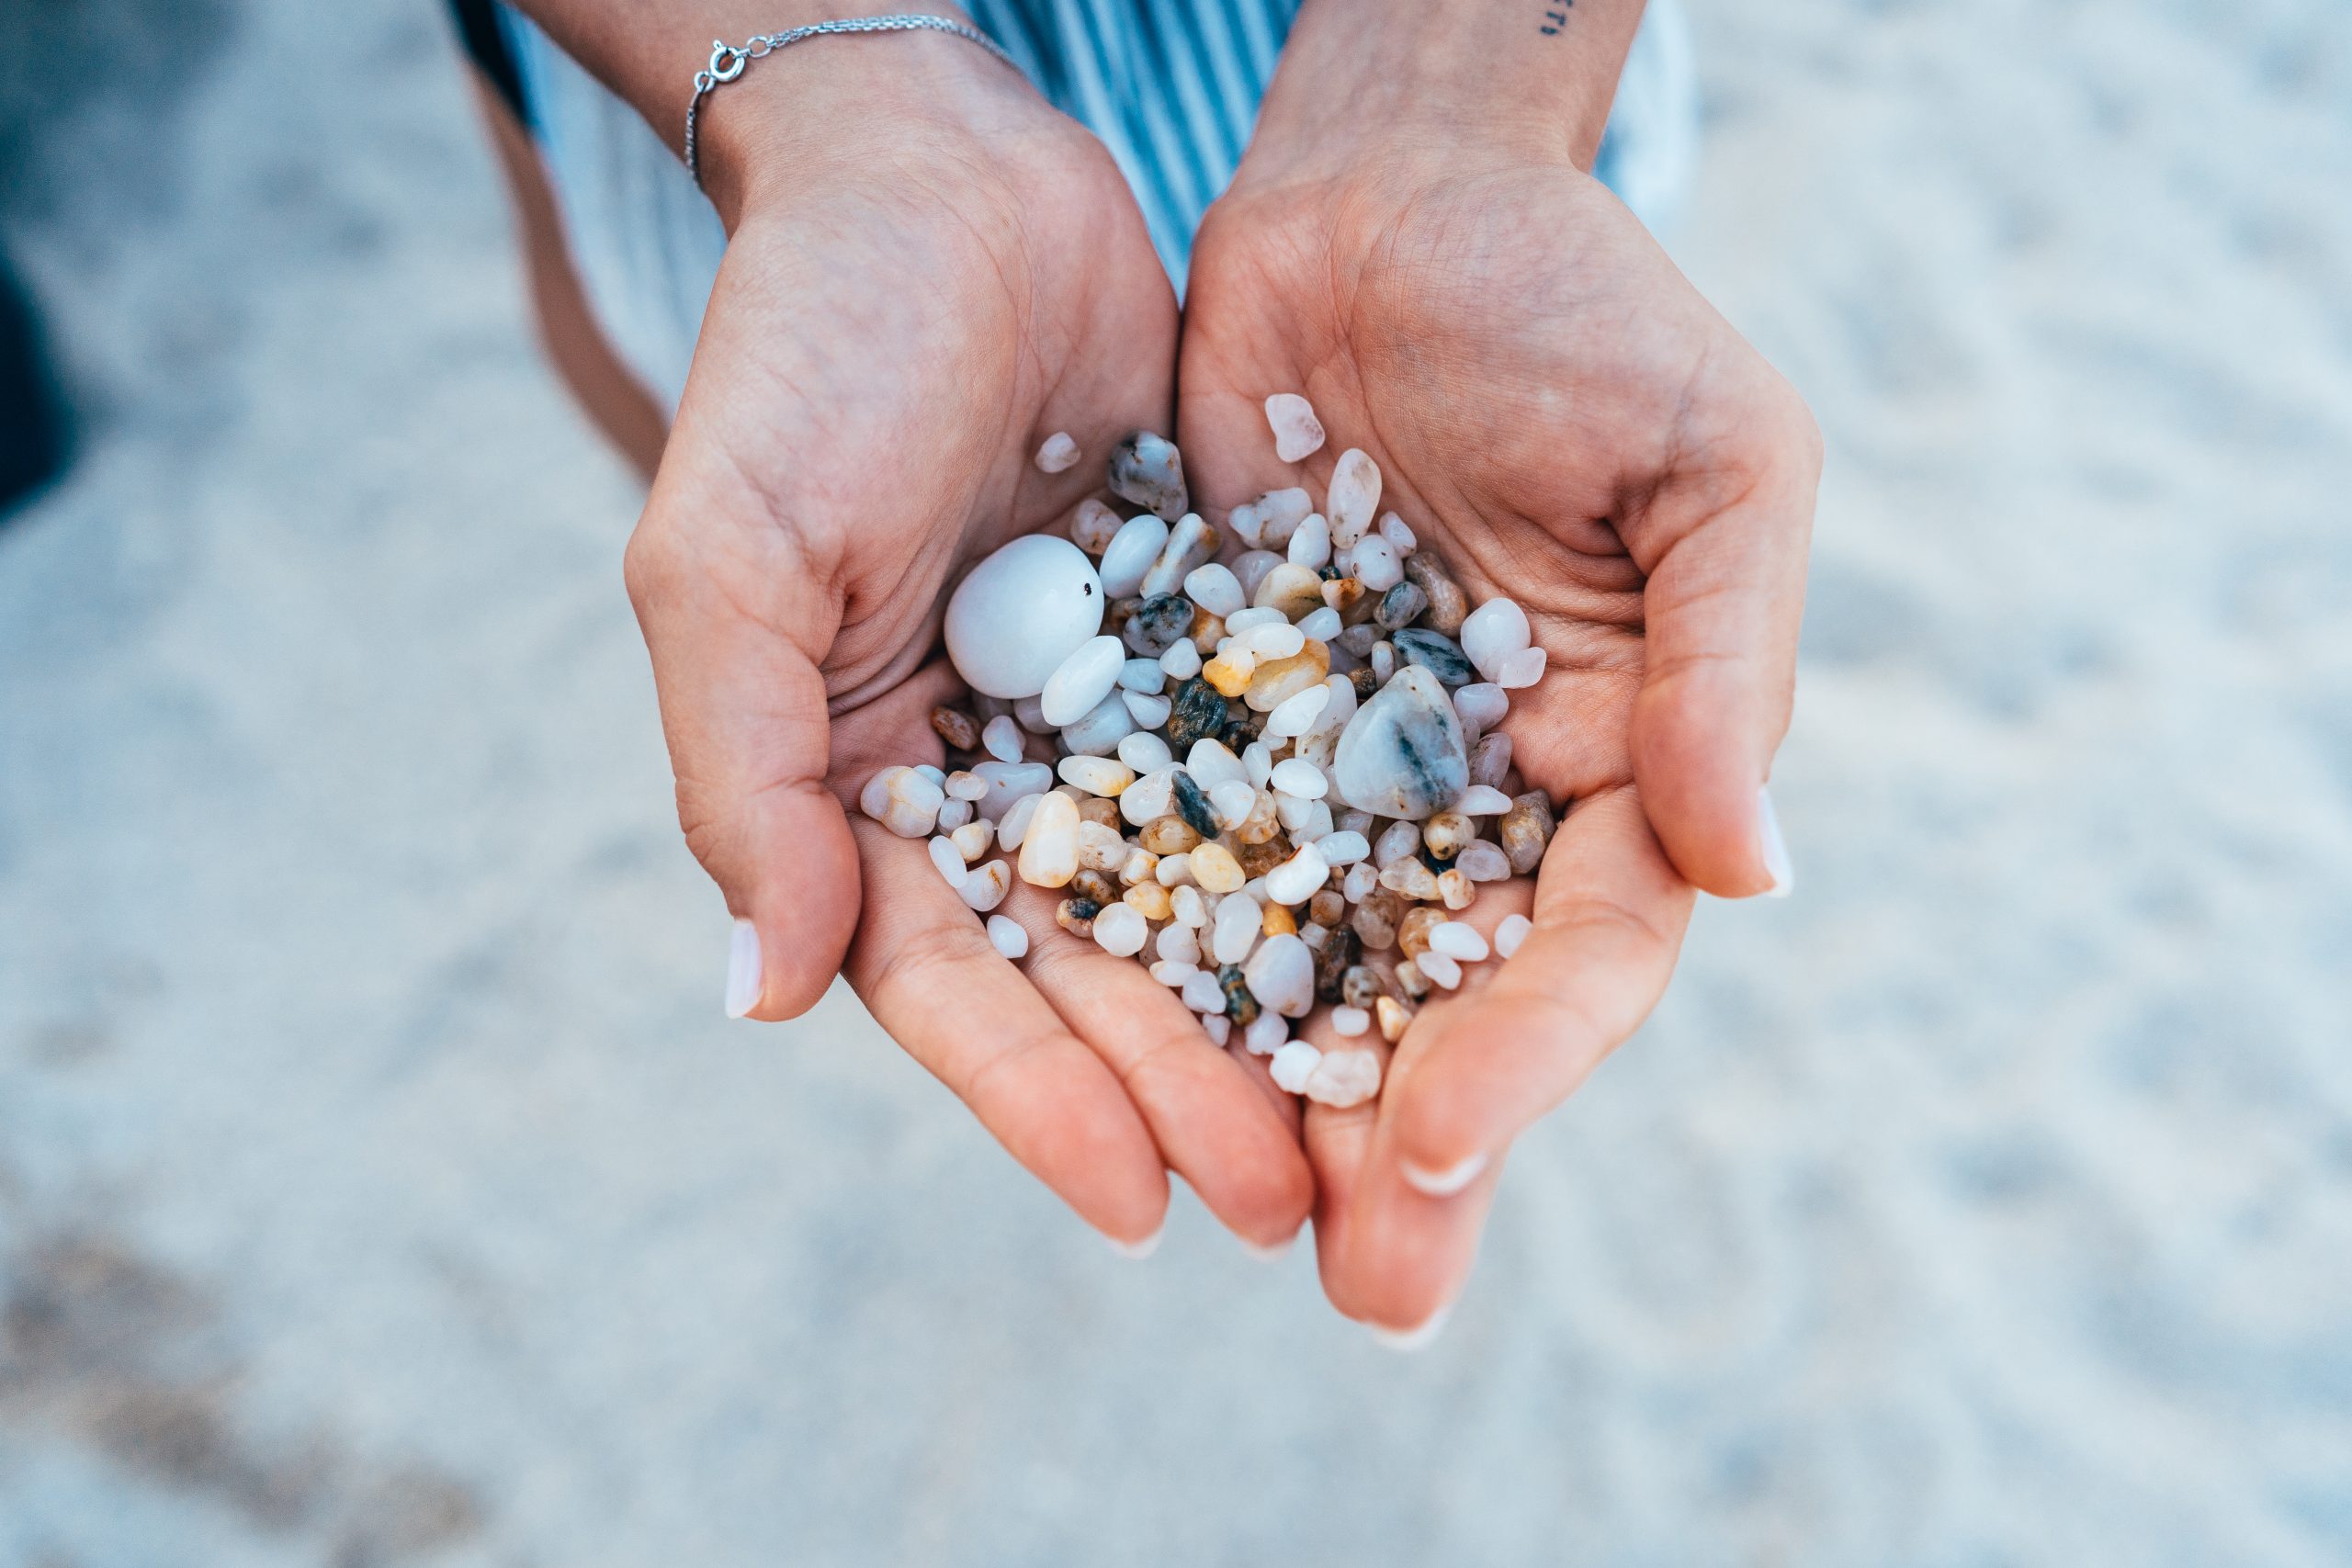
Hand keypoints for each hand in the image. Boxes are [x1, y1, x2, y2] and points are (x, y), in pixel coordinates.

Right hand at [624, 44, 1311, 1251]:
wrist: (944, 171)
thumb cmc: (803, 356)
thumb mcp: (731, 560)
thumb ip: (742, 778)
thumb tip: (763, 997)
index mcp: (856, 785)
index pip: (949, 980)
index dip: (1039, 1097)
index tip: (1138, 1204)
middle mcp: (986, 772)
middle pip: (1090, 970)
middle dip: (1185, 1089)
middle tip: (1293, 1204)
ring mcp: (1104, 709)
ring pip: (1200, 894)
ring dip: (1273, 1011)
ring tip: (1371, 1123)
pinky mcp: (1209, 634)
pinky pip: (1281, 766)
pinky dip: (1337, 857)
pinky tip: (1420, 938)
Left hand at [1179, 127, 1818, 1327]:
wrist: (1388, 195)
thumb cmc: (1582, 309)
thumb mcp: (1713, 465)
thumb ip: (1722, 663)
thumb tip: (1755, 871)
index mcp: (1615, 757)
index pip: (1590, 943)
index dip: (1531, 1049)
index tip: (1437, 1132)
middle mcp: (1470, 792)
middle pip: (1443, 996)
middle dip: (1403, 1142)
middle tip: (1356, 1288)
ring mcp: (1333, 764)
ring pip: (1300, 954)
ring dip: (1267, 1091)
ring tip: (1218, 1218)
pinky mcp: (1205, 712)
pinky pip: (1172, 841)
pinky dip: (1144, 942)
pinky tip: (1094, 1043)